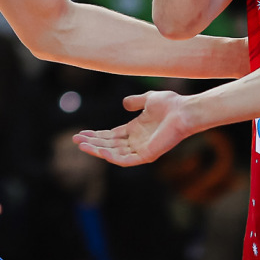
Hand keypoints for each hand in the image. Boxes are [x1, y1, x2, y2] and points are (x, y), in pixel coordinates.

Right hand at [72, 90, 190, 166]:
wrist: (184, 111)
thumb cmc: (171, 104)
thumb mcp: (149, 99)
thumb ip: (136, 101)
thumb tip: (124, 103)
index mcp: (135, 130)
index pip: (111, 136)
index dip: (95, 135)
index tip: (80, 133)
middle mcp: (136, 141)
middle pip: (109, 145)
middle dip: (92, 143)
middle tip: (75, 140)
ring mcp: (141, 149)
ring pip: (114, 154)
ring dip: (97, 150)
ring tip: (82, 145)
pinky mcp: (147, 155)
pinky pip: (126, 160)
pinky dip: (112, 157)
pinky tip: (100, 151)